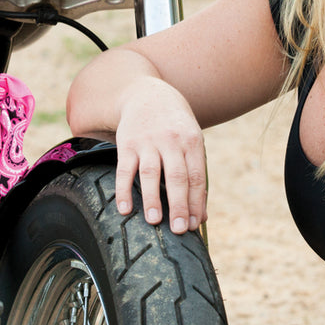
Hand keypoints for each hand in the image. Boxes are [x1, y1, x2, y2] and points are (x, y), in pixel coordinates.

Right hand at [112, 78, 207, 234]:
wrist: (146, 93)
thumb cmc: (174, 125)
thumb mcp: (191, 140)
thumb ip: (196, 175)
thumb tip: (202, 216)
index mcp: (192, 141)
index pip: (196, 176)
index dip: (196, 202)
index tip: (194, 225)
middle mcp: (171, 140)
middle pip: (177, 176)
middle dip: (179, 204)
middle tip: (179, 230)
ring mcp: (147, 141)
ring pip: (150, 173)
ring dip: (152, 198)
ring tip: (154, 221)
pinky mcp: (127, 143)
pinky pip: (124, 169)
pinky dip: (123, 190)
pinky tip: (124, 209)